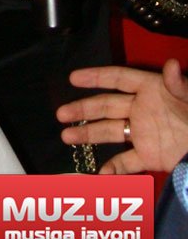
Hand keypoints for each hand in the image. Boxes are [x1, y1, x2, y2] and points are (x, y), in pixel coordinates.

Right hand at [57, 59, 187, 173]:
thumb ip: (178, 84)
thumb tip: (171, 64)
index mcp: (151, 90)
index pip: (119, 79)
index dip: (96, 77)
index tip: (73, 77)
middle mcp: (142, 109)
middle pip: (107, 106)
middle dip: (83, 109)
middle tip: (61, 113)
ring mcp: (144, 134)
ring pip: (110, 132)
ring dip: (88, 134)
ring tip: (66, 136)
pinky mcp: (149, 156)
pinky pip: (126, 161)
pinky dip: (113, 169)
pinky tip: (100, 174)